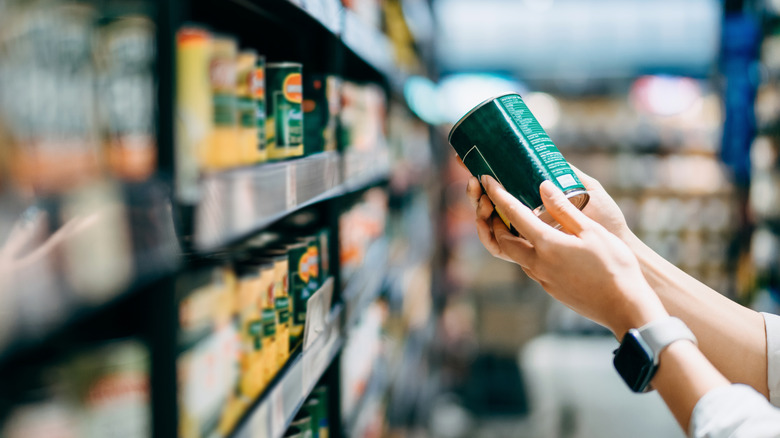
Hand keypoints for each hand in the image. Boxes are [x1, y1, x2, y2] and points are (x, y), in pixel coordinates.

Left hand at [478, 175, 666, 336]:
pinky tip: (543, 245)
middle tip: (498, 205)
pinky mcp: (551, 289)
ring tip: (518, 222)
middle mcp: (538, 264)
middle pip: (504, 240)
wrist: (624, 307)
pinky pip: (531, 267)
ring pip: (516, 256)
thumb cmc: (613, 266)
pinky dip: (528, 252)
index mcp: (547, 244)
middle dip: (496, 221)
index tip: (487, 179)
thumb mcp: (591, 231)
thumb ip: (564, 209)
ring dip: (511, 238)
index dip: (498, 194)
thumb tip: (543, 186)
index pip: (513, 214)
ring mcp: (543, 279)